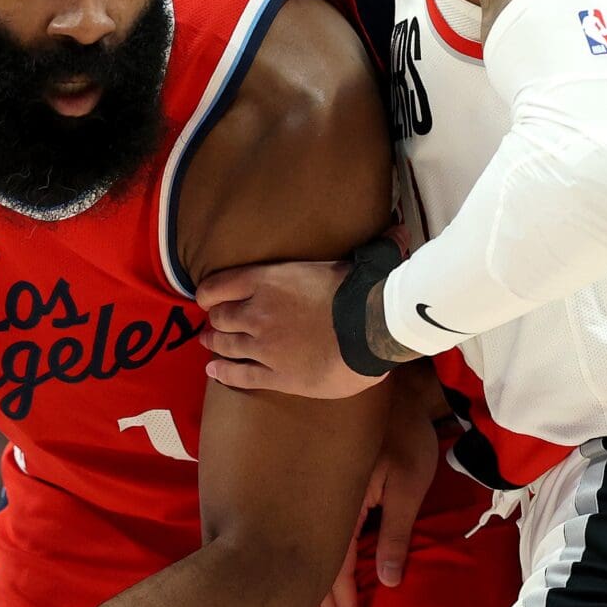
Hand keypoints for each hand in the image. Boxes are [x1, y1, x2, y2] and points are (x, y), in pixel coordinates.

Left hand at [197, 261, 380, 399]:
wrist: (373, 330)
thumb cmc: (366, 291)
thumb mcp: (359, 260)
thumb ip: (369, 249)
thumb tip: (399, 230)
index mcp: (269, 280)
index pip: (220, 284)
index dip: (209, 292)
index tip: (207, 297)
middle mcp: (258, 311)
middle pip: (221, 317)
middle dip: (216, 319)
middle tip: (214, 322)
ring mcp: (264, 346)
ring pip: (226, 345)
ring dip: (215, 344)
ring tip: (210, 344)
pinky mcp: (277, 375)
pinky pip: (241, 375)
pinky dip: (223, 373)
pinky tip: (213, 372)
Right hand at [319, 363, 445, 606]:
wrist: (388, 386)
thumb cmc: (406, 432)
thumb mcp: (408, 483)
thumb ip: (394, 533)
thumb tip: (387, 583)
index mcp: (340, 508)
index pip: (337, 570)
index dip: (342, 605)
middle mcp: (321, 507)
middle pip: (316, 567)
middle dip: (326, 605)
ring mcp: (319, 497)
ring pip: (312, 551)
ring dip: (319, 584)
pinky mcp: (325, 488)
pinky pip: (316, 532)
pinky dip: (318, 557)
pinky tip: (318, 571)